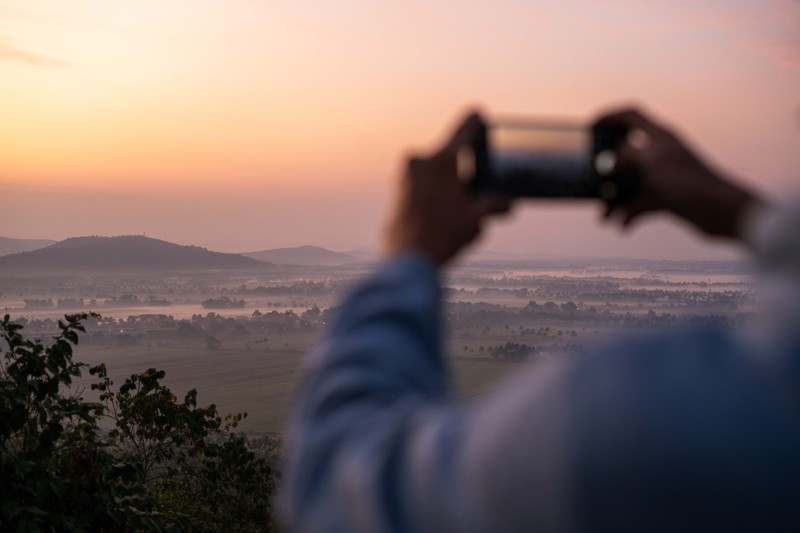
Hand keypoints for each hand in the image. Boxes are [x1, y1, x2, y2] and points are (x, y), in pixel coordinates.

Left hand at [385, 112, 511, 266]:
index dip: (476, 122)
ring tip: (462, 215)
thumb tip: (508, 202)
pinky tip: (446, 219)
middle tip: (478, 192)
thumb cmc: (442, 235)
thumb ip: (493, 204)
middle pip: (451, 157)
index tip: (480, 114)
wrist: (407, 258)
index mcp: (442, 160)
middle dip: (466, 173)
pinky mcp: (398, 190)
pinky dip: (437, 195)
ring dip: (451, 188)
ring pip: (436, 173)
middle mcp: (420, 161)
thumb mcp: (475, 219)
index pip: (465, 129)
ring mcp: (405, 175)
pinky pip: (423, 185)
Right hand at [595, 107, 762, 239]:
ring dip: (614, 201)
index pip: (630, 116)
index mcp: (658, 137)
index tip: (590, 127)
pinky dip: (629, 214)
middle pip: (624, 155)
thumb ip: (626, 155)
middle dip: (605, 172)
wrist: (718, 211)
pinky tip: (622, 226)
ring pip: (629, 185)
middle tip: (590, 182)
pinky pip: (639, 204)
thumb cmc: (687, 181)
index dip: (609, 117)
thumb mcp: (651, 162)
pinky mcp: (666, 197)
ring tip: (604, 217)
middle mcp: (659, 154)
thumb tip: (610, 162)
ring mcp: (663, 176)